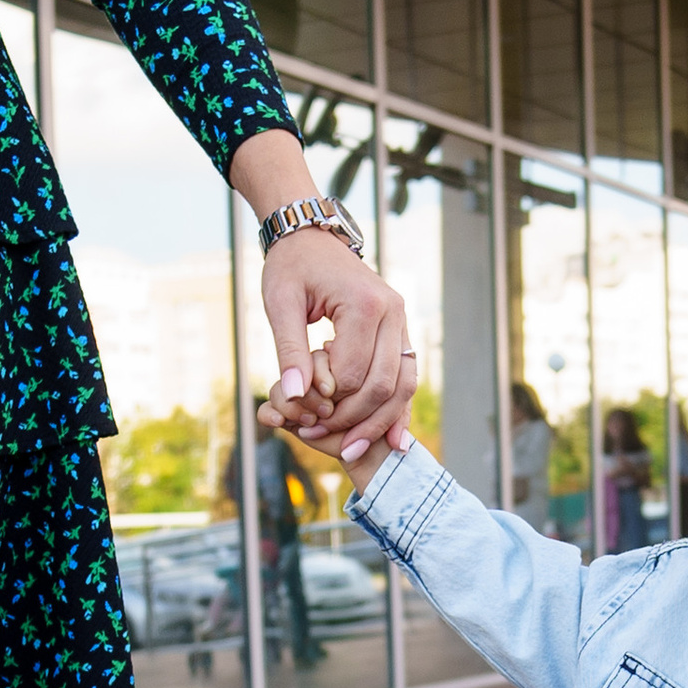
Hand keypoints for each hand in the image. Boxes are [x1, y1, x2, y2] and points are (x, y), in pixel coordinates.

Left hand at [259, 227, 416, 465]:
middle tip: (321, 441)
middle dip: (354, 421)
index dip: (327, 402)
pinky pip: (406, 376)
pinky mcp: (402, 330)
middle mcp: (393, 312)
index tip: (299, 415)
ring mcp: (402, 321)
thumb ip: (290, 351)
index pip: (352, 373)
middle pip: (382, 385)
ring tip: (350, 450)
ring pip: (402, 386)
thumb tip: (293, 397)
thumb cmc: (291, 267)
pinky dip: (398, 409)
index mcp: (364, 304)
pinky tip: (392, 441)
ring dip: (379, 423)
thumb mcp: (280, 304)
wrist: (312, 237)